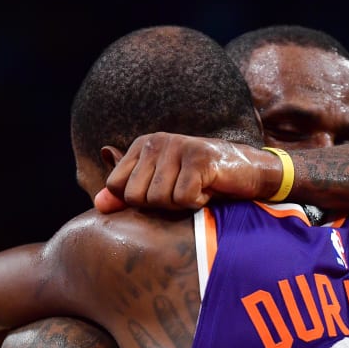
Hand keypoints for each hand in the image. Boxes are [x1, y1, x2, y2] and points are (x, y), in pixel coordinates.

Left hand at [96, 132, 280, 211]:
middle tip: (183, 192)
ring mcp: (178, 147)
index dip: (140, 201)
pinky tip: (209, 190)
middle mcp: (157, 141)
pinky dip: (198, 203)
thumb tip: (98, 204)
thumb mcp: (161, 186)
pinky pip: (183, 199)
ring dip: (180, 205)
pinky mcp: (199, 158)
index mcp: (143, 145)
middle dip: (160, 205)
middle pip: (135, 196)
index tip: (166, 192)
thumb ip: (128, 193)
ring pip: (158, 200)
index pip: (116, 186)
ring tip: (197, 189)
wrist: (250, 172)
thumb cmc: (204, 181)